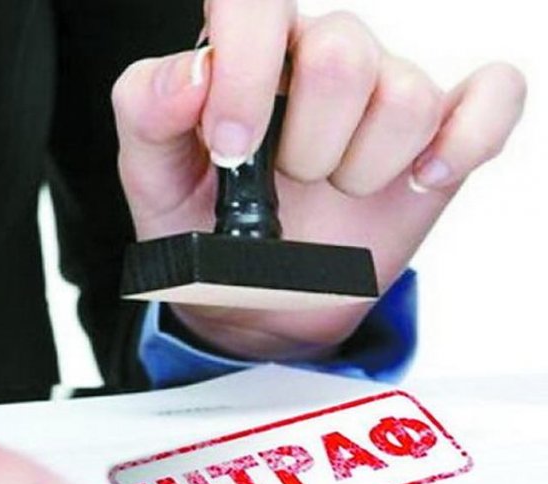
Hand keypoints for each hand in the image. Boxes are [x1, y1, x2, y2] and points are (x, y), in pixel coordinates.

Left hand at [111, 0, 526, 360]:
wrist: (251, 295)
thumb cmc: (201, 222)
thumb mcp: (150, 174)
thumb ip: (146, 111)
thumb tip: (193, 75)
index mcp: (246, 54)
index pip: (254, 1)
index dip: (248, 70)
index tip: (234, 146)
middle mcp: (318, 57)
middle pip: (342, 52)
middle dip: (307, 144)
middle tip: (285, 181)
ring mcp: (384, 92)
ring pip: (407, 94)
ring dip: (362, 167)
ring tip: (332, 188)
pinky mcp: (441, 130)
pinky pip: (494, 96)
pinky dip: (465, 142)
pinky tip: (422, 177)